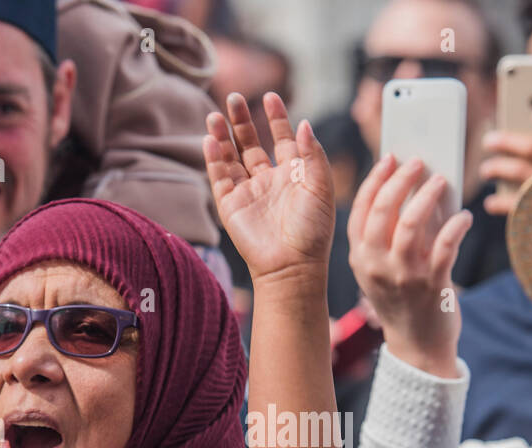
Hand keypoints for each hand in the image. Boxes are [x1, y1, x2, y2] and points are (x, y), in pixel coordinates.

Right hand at [204, 92, 335, 286]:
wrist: (292, 266)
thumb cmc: (312, 232)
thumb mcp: (321, 189)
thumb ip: (312, 155)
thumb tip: (303, 123)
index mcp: (293, 175)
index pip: (282, 139)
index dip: (277, 118)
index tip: (271, 96)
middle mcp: (269, 181)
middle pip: (251, 143)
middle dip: (242, 120)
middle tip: (234, 97)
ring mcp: (248, 192)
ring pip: (231, 156)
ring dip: (223, 135)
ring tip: (215, 114)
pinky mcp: (230, 206)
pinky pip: (219, 176)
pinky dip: (213, 158)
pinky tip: (210, 139)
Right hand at [347, 155, 471, 376]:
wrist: (418, 348)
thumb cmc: (404, 301)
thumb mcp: (383, 271)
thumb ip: (389, 237)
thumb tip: (414, 188)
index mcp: (359, 259)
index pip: (361, 211)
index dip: (375, 180)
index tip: (390, 158)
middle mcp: (376, 265)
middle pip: (382, 211)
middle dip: (400, 179)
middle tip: (417, 162)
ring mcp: (403, 276)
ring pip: (410, 224)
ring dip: (427, 196)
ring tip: (440, 180)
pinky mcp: (432, 284)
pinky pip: (445, 245)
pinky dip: (456, 225)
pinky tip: (464, 217)